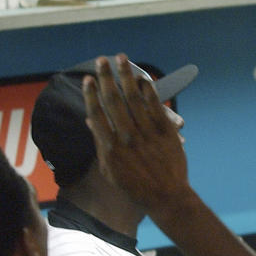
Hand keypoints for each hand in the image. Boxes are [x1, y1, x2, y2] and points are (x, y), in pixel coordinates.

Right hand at [81, 54, 190, 212]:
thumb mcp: (110, 170)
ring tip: (121, 59)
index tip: (89, 79)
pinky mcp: (166, 133)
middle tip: (101, 59)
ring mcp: (147, 134)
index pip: (97, 113)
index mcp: (110, 147)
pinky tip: (144, 79)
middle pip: (113, 101)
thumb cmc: (135, 186)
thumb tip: (90, 120)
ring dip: (126, 76)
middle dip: (106, 77)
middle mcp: (127, 138)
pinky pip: (156, 107)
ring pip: (134, 99)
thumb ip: (99, 144)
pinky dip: (149, 91)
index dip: (91, 94)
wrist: (166, 197)